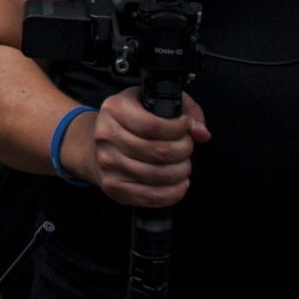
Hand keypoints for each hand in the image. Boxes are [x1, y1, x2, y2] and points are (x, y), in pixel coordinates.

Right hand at [90, 86, 209, 209]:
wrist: (96, 147)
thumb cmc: (131, 122)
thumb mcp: (153, 102)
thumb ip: (185, 110)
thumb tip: (202, 133)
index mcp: (115, 109)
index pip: (153, 125)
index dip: (178, 129)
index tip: (186, 127)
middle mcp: (106, 136)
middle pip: (159, 152)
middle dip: (184, 151)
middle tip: (187, 147)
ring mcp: (108, 164)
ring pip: (158, 175)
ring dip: (181, 172)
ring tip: (184, 165)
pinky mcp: (113, 187)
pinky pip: (151, 196)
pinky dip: (173, 193)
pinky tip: (179, 183)